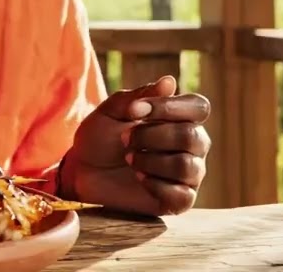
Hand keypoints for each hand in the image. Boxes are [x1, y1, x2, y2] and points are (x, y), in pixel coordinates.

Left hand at [59, 76, 210, 215]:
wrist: (83, 171)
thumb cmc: (101, 137)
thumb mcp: (112, 111)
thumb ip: (139, 96)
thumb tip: (170, 82)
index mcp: (181, 118)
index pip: (199, 107)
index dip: (168, 107)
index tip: (133, 111)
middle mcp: (192, 144)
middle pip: (192, 136)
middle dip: (152, 136)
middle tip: (124, 139)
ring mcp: (189, 173)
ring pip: (187, 166)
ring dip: (150, 161)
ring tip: (129, 159)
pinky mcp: (179, 200)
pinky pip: (182, 195)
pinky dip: (156, 185)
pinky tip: (139, 178)